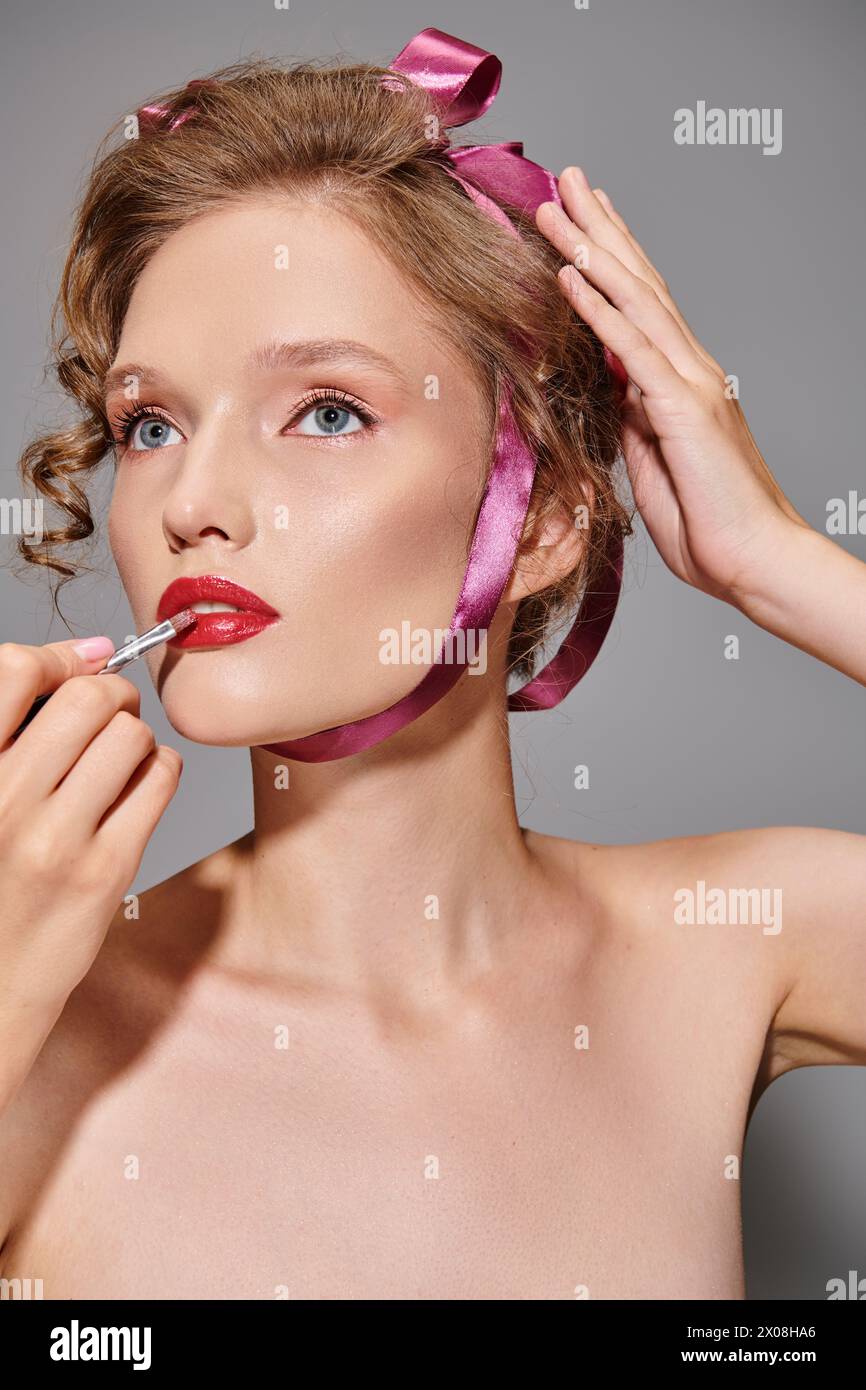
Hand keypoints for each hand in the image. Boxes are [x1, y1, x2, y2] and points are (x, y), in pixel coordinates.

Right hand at [0, 636, 181, 1101]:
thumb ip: (9, 733)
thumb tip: (85, 657)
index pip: (14, 669)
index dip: (58, 659)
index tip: (79, 665)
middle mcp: (1, 798)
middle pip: (87, 697)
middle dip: (110, 695)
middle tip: (110, 714)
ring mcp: (54, 837)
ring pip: (129, 735)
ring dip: (135, 738)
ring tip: (121, 761)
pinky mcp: (104, 870)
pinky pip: (160, 780)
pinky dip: (159, 772)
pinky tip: (138, 789)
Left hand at [536, 166, 809, 609]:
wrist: (754, 561)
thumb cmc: (709, 527)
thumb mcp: (654, 467)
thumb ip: (634, 425)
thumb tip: (612, 395)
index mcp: (680, 385)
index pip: (640, 306)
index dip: (610, 259)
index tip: (581, 220)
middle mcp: (690, 371)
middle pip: (638, 284)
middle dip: (599, 229)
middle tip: (566, 179)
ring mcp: (691, 385)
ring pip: (634, 300)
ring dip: (591, 249)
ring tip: (556, 205)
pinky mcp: (684, 410)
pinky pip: (633, 349)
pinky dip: (600, 309)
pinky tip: (571, 275)